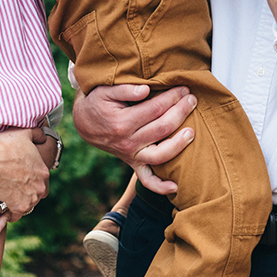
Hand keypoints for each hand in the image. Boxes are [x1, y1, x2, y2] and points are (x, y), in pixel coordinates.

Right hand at [0, 127, 48, 239]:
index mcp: (43, 172)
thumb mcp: (25, 133)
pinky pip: (11, 216)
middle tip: (14, 191)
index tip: (23, 178)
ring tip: (7, 205)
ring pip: (24, 206)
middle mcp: (39, 189)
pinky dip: (4, 219)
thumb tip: (43, 134)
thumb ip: (37, 133)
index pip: (41, 180)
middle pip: (35, 194)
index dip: (31, 179)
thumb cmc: (6, 146)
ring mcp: (29, 200)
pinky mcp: (16, 209)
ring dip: (17, 205)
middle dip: (26, 194)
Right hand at [73, 84, 195, 194]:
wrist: (84, 123)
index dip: (172, 97)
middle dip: (181, 112)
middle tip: (192, 99)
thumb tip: (145, 90)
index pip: (155, 108)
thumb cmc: (98, 103)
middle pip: (162, 128)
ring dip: (179, 144)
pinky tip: (175, 187)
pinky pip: (147, 180)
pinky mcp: (133, 163)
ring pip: (160, 155)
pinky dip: (160, 187)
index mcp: (122, 122)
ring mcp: (131, 155)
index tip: (183, 89)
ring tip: (192, 131)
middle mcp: (128, 142)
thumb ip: (125, 89)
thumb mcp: (105, 90)